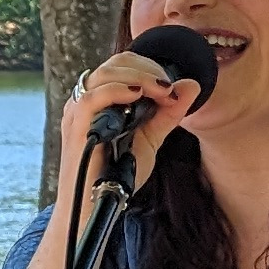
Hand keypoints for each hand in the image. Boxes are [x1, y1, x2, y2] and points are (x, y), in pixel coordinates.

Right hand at [52, 46, 203, 197]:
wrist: (97, 205)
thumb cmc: (117, 173)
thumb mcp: (150, 137)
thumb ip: (168, 112)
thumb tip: (192, 84)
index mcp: (101, 99)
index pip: (123, 64)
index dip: (150, 67)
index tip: (172, 87)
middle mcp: (86, 100)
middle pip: (115, 63)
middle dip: (148, 69)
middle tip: (169, 89)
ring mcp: (78, 112)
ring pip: (105, 74)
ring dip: (139, 77)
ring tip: (161, 91)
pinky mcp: (75, 128)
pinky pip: (92, 98)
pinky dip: (117, 90)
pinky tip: (137, 95)